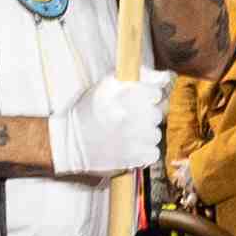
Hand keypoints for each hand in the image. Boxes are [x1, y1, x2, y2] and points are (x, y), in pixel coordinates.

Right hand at [44, 74, 168, 177]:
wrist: (70, 143)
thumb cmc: (89, 111)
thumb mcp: (107, 85)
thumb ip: (140, 76)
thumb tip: (166, 77)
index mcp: (126, 95)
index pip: (155, 94)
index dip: (145, 97)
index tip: (132, 102)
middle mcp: (134, 116)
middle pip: (157, 114)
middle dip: (145, 116)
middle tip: (126, 119)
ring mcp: (136, 140)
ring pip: (156, 134)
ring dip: (144, 134)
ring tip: (126, 134)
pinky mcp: (135, 159)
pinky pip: (153, 153)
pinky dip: (144, 152)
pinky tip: (129, 147)